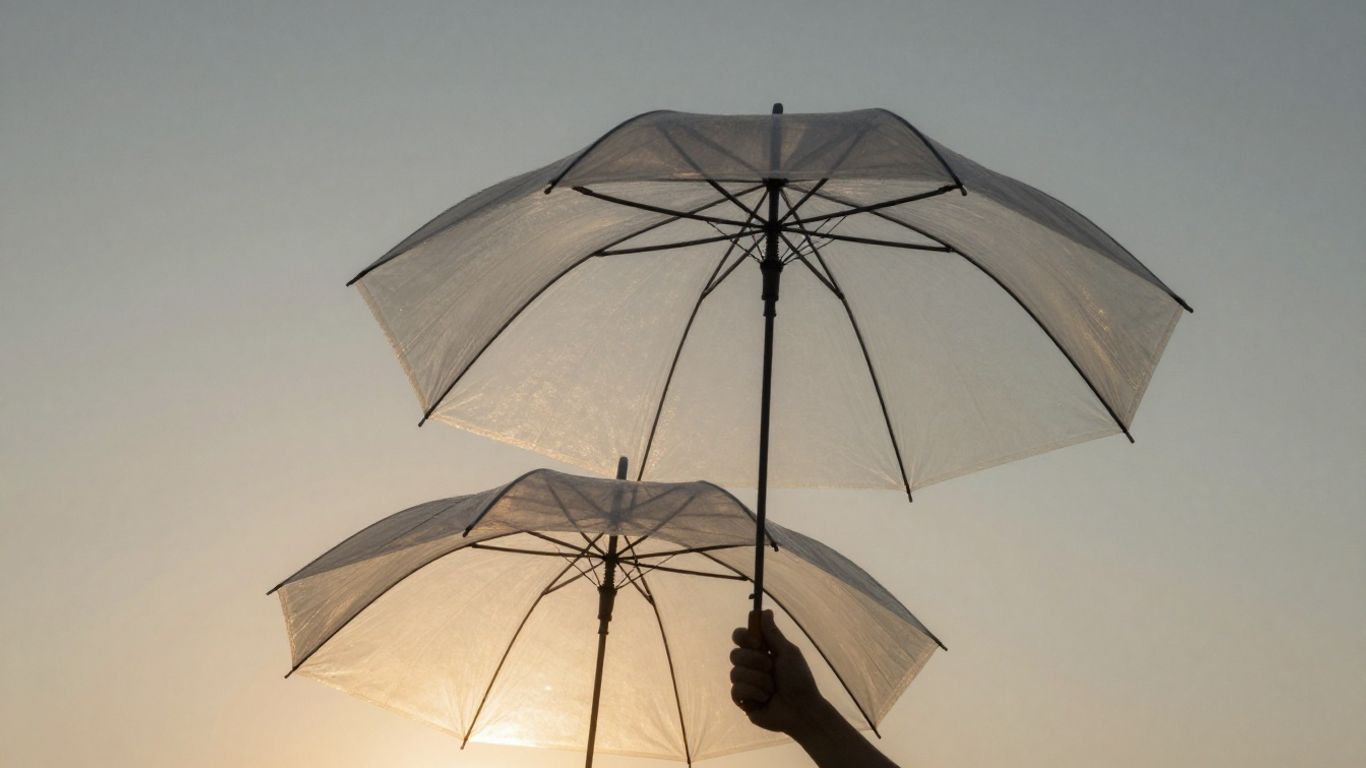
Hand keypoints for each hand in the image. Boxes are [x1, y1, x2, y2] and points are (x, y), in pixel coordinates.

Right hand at [730, 609, 823, 733]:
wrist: (802, 709)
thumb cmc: (799, 680)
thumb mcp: (788, 653)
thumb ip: (773, 634)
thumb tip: (765, 611)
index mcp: (760, 652)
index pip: (739, 637)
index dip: (743, 637)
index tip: (757, 642)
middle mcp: (750, 666)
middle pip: (734, 654)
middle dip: (754, 661)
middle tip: (770, 668)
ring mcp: (745, 683)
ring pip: (735, 673)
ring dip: (758, 680)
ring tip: (772, 689)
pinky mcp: (743, 700)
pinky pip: (736, 691)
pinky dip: (754, 693)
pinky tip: (765, 699)